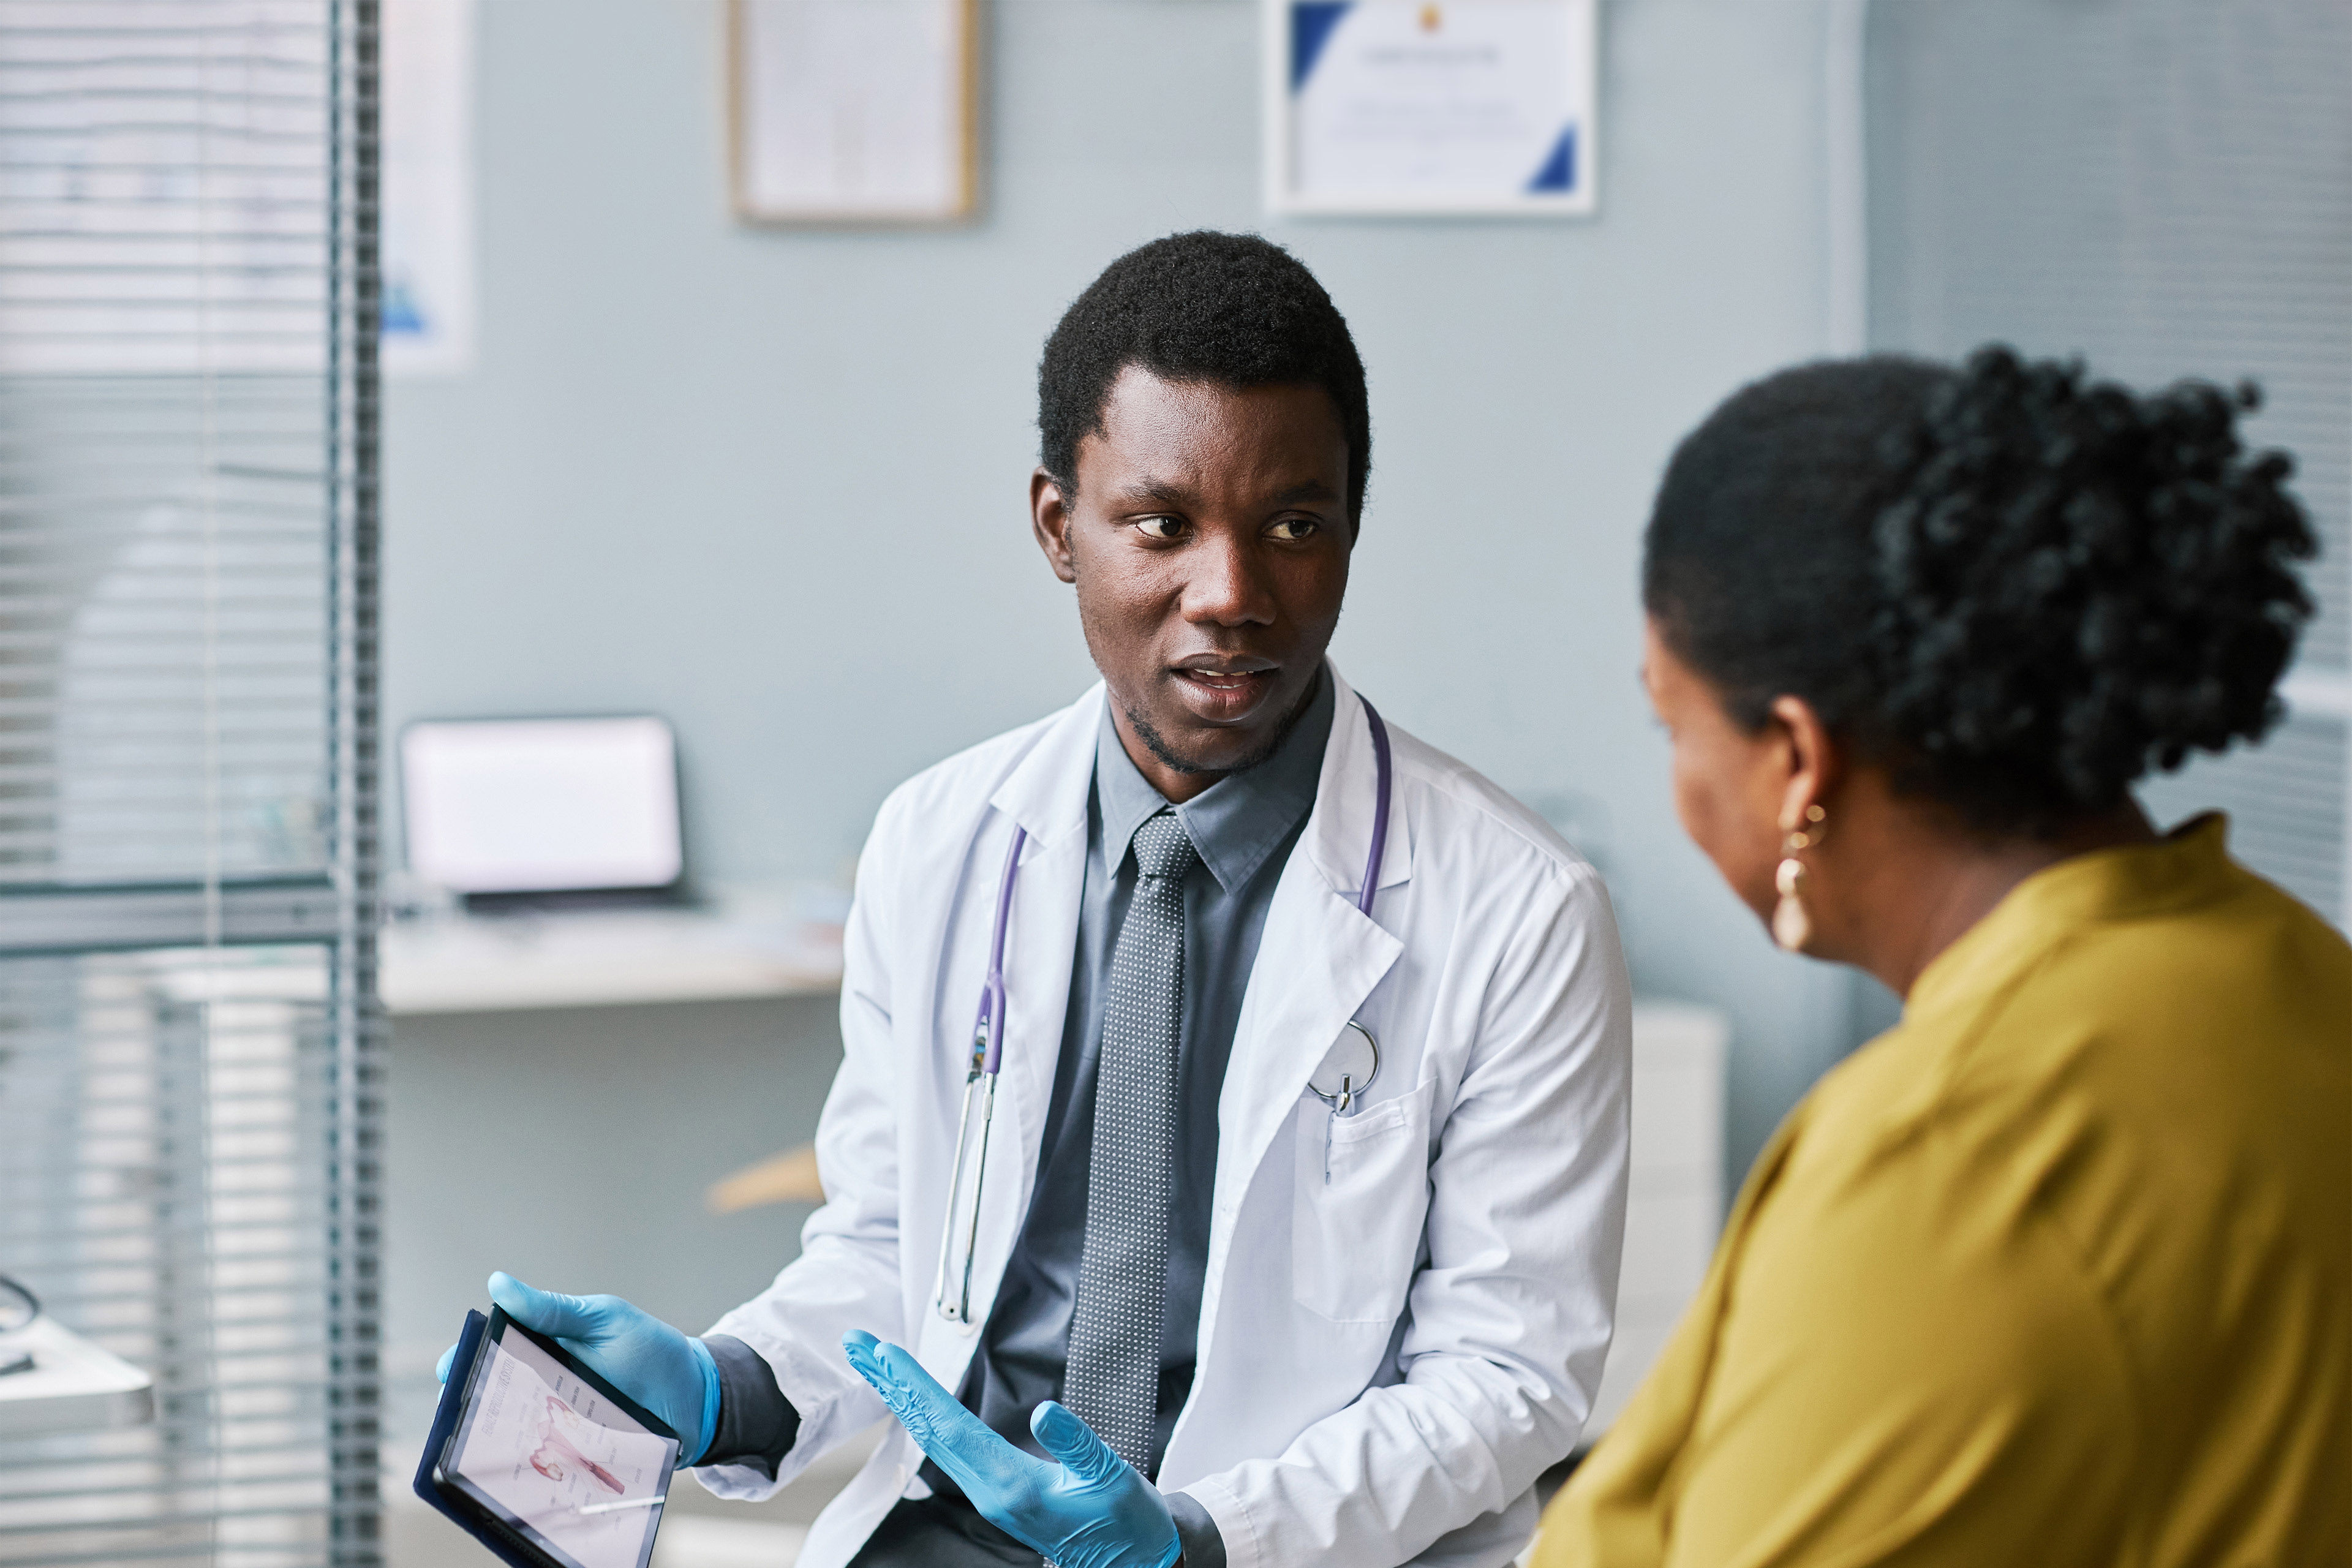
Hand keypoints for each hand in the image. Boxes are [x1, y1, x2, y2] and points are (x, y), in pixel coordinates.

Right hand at [435, 1272, 720, 1464]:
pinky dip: (535, 1474)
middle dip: (473, 1409)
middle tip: (463, 1416)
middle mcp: (543, 1392)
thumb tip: (499, 1283)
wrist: (697, 1397)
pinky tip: (526, 1477)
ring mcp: (559, 1429)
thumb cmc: (649, 1351)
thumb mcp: (606, 1319)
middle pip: (495, 1402)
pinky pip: (548, 1471)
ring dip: (500, 1444)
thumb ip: (556, 1310)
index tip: (452, 1369)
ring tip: (487, 1449)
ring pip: (515, 1438)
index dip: (465, 1362)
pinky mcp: (577, 1460)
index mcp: (544, 1353)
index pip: (492, 1356)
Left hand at [843, 1330, 1178, 1567]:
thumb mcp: (1111, 1477)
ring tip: (874, 1363)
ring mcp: (990, 1494)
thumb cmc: (1128, 1520)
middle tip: (857, 1343)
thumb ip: (1078, 1445)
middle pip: (928, 1430)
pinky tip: (916, 1403)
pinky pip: (949, 1448)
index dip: (916, 1387)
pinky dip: (926, 1416)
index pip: (949, 1427)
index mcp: (1011, 1486)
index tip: (884, 1353)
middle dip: (892, 1384)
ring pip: (934, 1439)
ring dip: (903, 1398)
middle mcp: (989, 1492)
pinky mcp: (997, 1493)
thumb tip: (1044, 1411)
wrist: (1136, 1560)